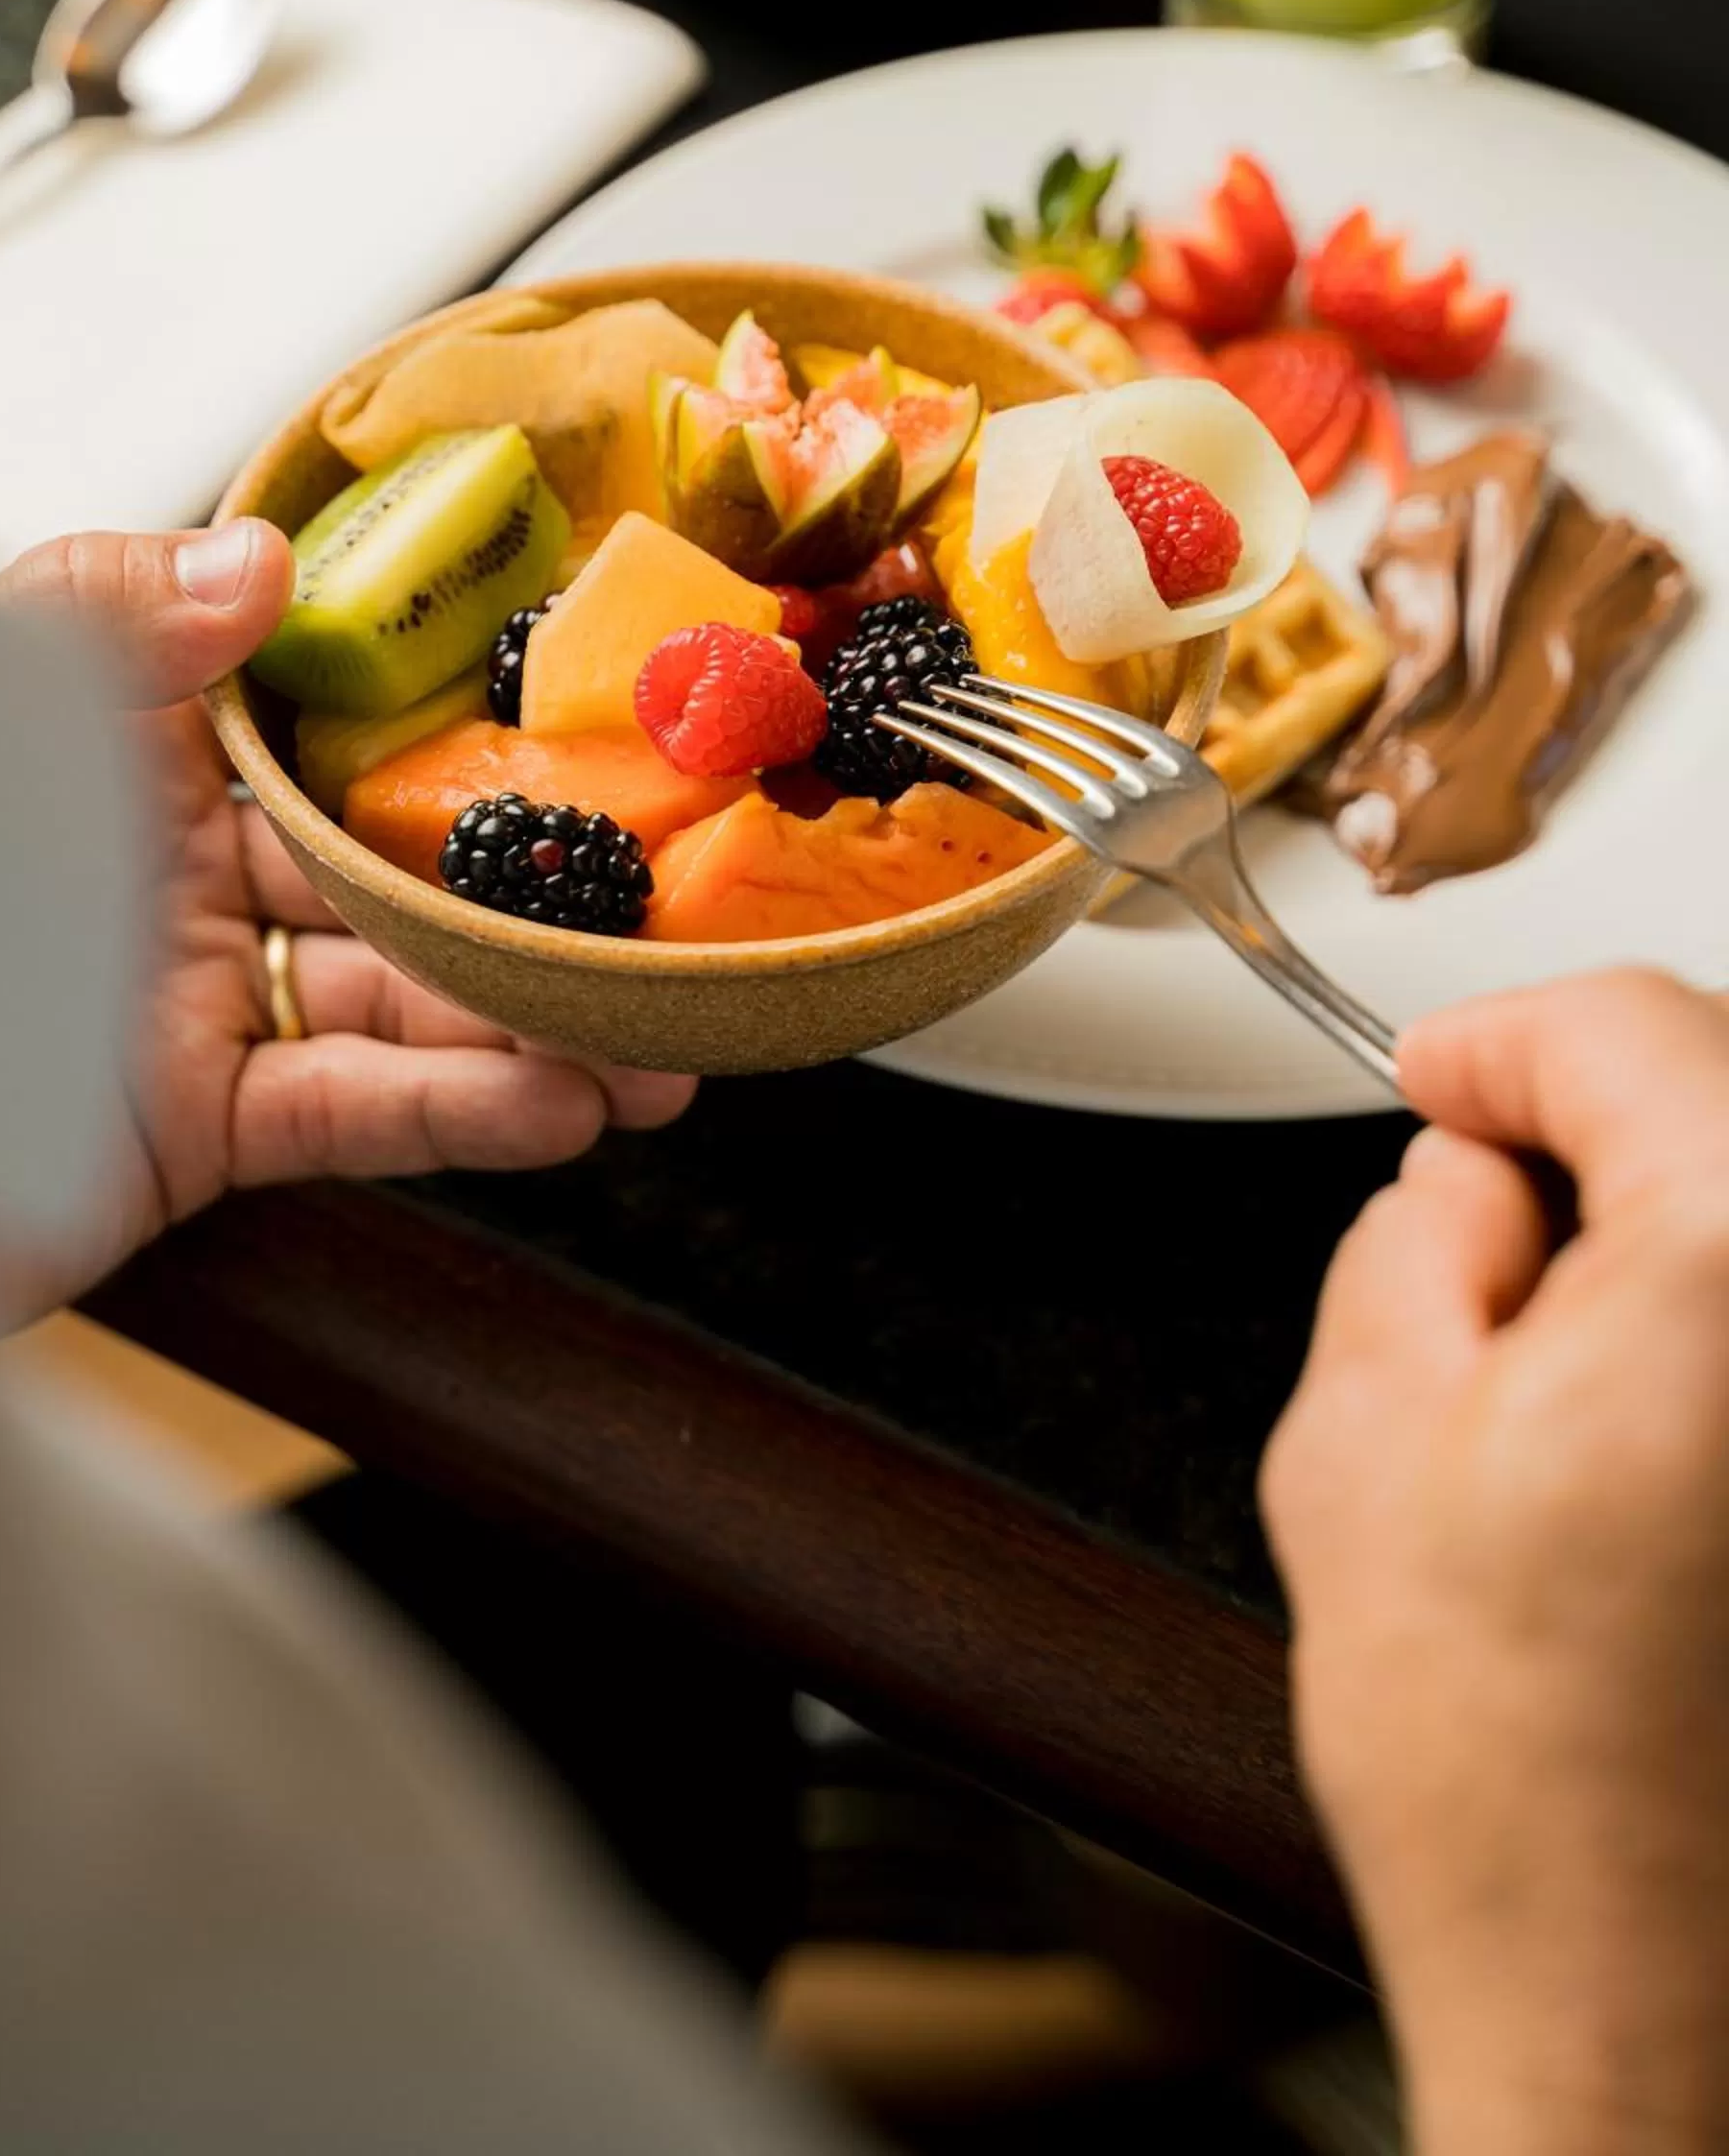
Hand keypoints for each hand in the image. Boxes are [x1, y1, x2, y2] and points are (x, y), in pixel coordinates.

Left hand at [0, 521, 693, 1319]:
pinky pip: (354, 1115)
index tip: (602, 731)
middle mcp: (198, 872)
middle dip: (554, 903)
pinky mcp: (199, 1128)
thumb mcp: (4, 680)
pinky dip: (466, 1115)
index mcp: (159, 749)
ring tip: (667, 1043)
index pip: (352, 728)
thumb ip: (122, 606)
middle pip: (412, 878)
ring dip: (546, 1028)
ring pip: (409, 1005)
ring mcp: (207, 1002)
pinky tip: (570, 1106)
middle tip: (680, 910)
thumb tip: (266, 567)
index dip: (480, 729)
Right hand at [1261, 969, 1728, 2155]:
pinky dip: (1720, 1333)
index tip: (1440, 1086)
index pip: (1628, 1031)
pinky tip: (1649, 1434)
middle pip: (1728, 1098)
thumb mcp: (1358, 1446)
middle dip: (1591, 1126)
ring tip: (1556, 1363)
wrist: (1648, 2019)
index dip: (1500, 1046)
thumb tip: (1464, 1183)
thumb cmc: (1523, 1796)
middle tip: (1478, 1210)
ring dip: (1670, 1231)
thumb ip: (1407, 1244)